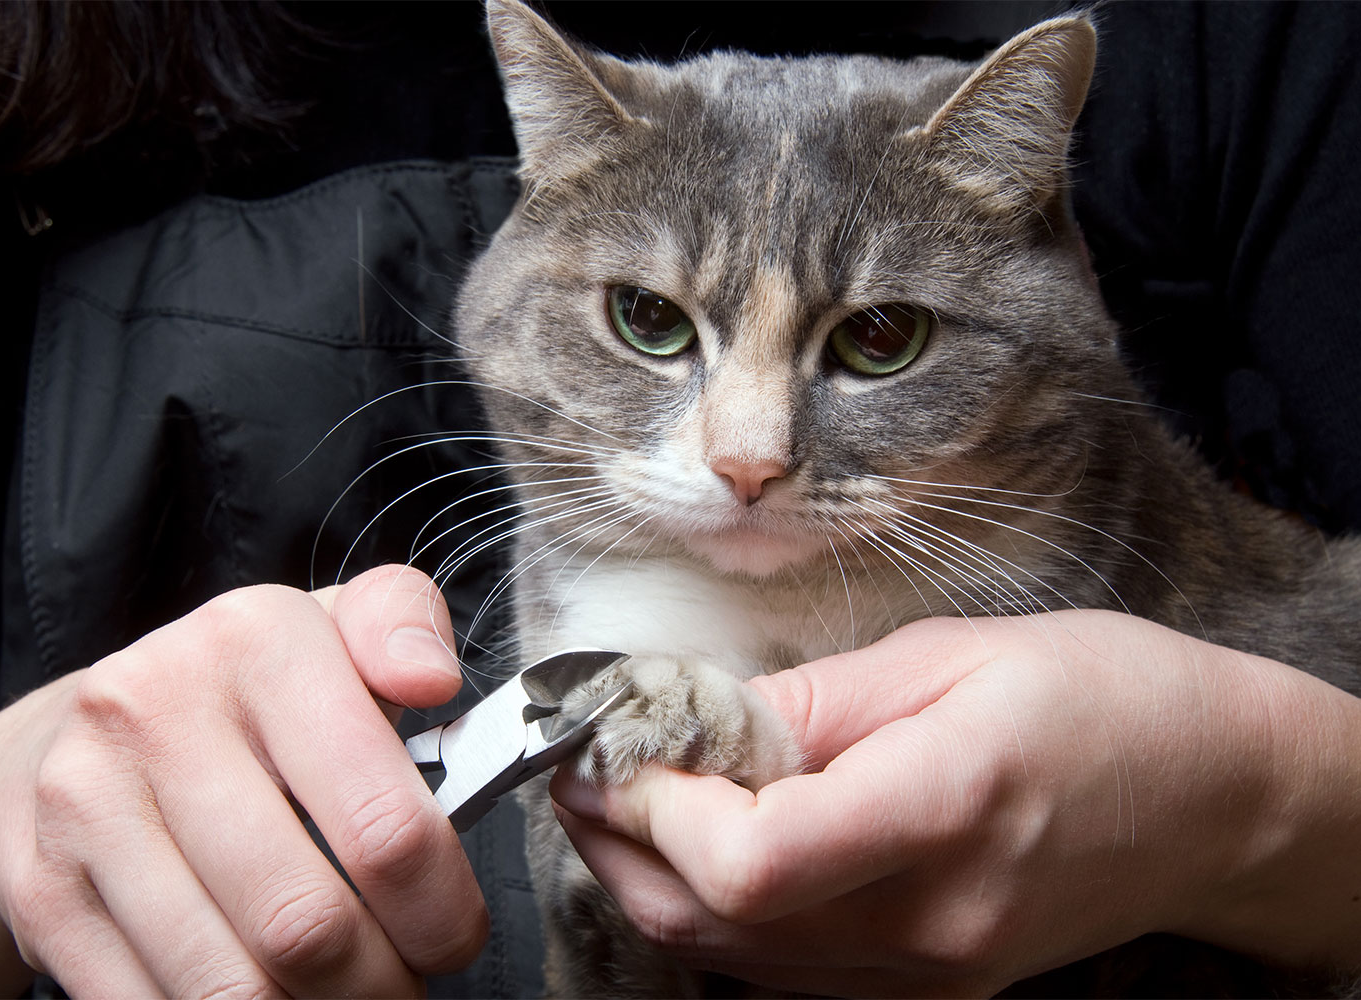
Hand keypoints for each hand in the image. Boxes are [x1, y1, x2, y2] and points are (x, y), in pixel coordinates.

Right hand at [0, 565, 486, 996]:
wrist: (60, 738)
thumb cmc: (234, 696)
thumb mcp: (330, 627)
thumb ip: (404, 626)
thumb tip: (432, 680)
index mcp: (256, 642)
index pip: (385, 824)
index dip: (440, 909)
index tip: (453, 935)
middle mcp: (156, 712)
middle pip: (306, 925)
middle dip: (378, 983)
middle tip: (401, 982)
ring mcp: (86, 806)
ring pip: (231, 987)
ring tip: (340, 992)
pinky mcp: (41, 892)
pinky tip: (261, 993)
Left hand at [552, 611, 1360, 995]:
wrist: (1215, 799)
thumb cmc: (1102, 697)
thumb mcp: (949, 655)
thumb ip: (808, 699)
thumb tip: (692, 719)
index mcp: (942, 808)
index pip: (749, 859)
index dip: (652, 806)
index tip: (616, 739)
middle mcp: (929, 920)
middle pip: (711, 919)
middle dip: (617, 838)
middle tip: (588, 761)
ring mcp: (929, 972)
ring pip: (729, 955)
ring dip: (649, 875)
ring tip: (624, 793)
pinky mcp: (927, 986)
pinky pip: (778, 969)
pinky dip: (712, 910)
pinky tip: (698, 843)